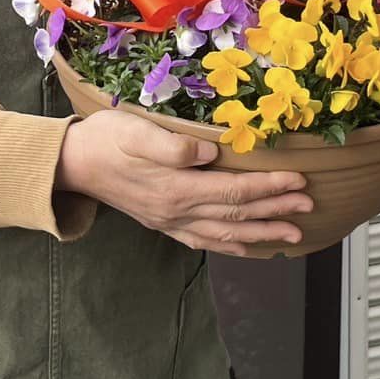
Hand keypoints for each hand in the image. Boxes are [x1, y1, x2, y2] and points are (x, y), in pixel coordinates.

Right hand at [55, 109, 311, 256]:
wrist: (72, 163)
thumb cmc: (105, 139)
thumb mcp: (137, 131)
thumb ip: (174, 146)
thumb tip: (209, 153)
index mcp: (176, 188)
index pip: (234, 190)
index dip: (269, 187)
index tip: (298, 181)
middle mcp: (177, 211)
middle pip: (237, 213)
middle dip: (276, 210)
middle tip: (308, 207)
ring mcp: (170, 222)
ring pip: (226, 233)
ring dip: (262, 233)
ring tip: (292, 236)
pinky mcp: (163, 224)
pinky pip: (204, 241)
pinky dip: (230, 245)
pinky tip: (248, 246)